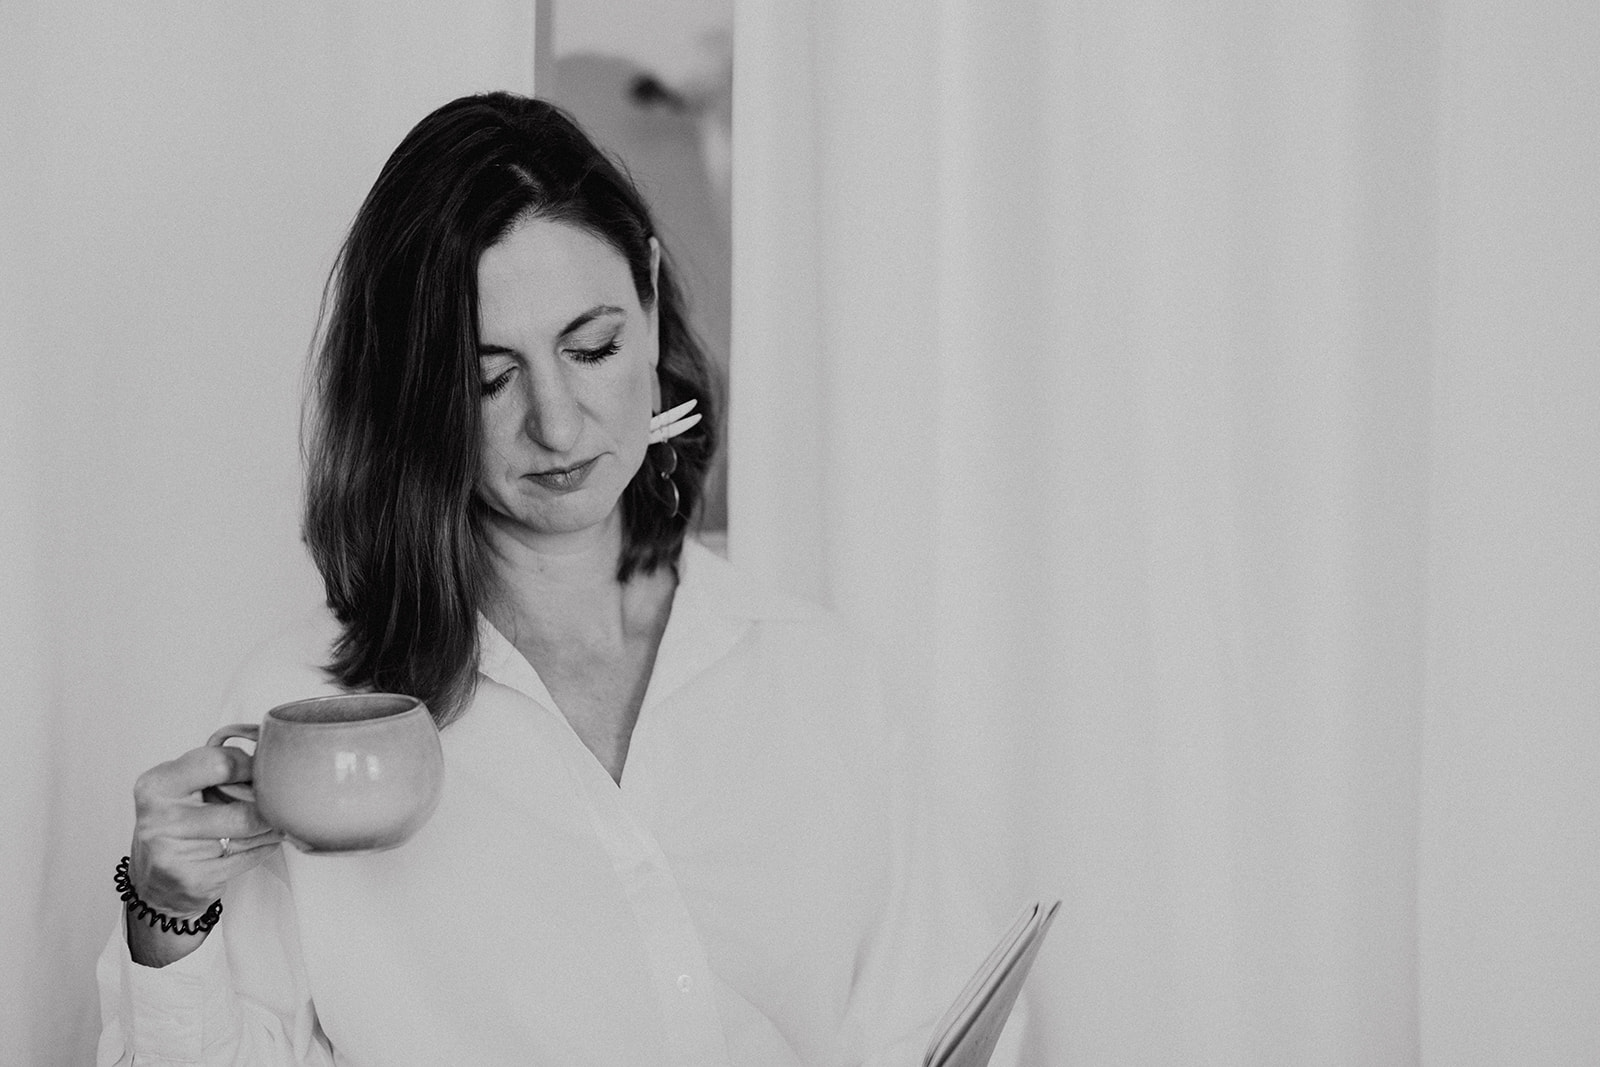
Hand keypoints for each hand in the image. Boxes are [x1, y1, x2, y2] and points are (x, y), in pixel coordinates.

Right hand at [129, 743, 283, 920]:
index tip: (260, 770)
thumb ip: (216, 765)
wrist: (155, 882)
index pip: (221, 764)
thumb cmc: (177, 823)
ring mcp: (175, 853)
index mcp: (157, 785)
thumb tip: (270, 752)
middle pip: (243, 809)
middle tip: (277, 802)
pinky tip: (260, 842)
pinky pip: (250, 857)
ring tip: (272, 821)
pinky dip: (264, 847)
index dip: (251, 766)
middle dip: (268, 806)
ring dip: (272, 827)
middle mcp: (161, 819)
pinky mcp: (194, 879)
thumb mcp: (182, 785)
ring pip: (251, 833)